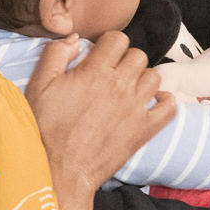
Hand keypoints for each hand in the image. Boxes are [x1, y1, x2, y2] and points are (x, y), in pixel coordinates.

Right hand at [26, 32, 175, 209]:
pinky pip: (169, 107)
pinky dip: (165, 101)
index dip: (109, 44)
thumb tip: (75, 38)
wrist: (60, 170)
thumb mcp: (39, 85)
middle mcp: (120, 86)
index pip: (118, 39)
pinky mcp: (144, 129)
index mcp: (95, 71)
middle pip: (138, 56)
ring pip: (154, 76)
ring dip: (142, 78)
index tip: (100, 56)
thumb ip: (56, 54)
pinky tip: (151, 103)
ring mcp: (136, 108)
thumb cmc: (46, 129)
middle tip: (111, 74)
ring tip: (127, 88)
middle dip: (125, 60)